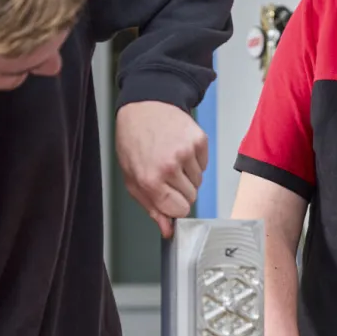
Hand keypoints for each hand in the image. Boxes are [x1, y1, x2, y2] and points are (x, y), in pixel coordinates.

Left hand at [116, 101, 208, 237]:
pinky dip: (195, 161)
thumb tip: (167, 229)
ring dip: (188, 175)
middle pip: (191, 198)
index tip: (170, 199)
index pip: (180, 210)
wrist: (145, 106)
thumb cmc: (134, 140)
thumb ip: (151, 206)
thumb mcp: (132, 177)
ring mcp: (187, 152)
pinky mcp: (199, 140)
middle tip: (166, 173)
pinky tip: (180, 149)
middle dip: (180, 190)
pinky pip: (204, 165)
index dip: (175, 206)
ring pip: (199, 182)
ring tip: (172, 158)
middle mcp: (170, 167)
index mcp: (150, 180)